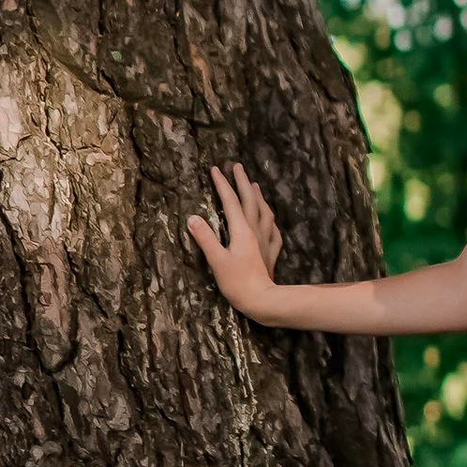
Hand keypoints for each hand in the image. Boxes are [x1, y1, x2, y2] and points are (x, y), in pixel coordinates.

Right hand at [188, 161, 283, 315]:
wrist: (263, 300)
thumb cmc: (237, 283)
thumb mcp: (216, 261)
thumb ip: (205, 238)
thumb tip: (192, 218)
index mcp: (242, 231)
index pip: (230, 201)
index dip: (223, 184)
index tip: (216, 169)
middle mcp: (256, 231)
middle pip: (250, 200)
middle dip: (243, 182)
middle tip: (238, 166)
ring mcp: (266, 241)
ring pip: (265, 212)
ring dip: (259, 197)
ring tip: (255, 186)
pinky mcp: (270, 253)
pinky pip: (273, 230)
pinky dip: (270, 220)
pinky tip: (269, 220)